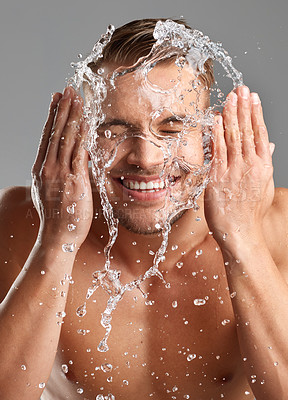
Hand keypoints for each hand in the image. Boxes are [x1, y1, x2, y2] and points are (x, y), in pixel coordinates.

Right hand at [31, 87, 92, 249]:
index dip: (52, 116)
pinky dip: (82, 137)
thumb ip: (59, 173)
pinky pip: (78, 154)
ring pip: (66, 139)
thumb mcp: (51, 191)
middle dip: (63, 109)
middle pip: (55, 132)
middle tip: (68, 90)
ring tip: (77, 98)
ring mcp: (60, 174)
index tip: (56, 99)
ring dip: (73, 117)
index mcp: (40, 169)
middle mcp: (48, 168)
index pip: (47, 136)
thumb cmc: (57, 217)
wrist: (57, 237)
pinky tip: (85, 123)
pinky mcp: (74, 181)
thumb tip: (73, 159)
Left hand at [204, 86, 274, 243]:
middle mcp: (250, 166)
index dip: (256, 114)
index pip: (260, 134)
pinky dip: (218, 134)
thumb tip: (270, 146)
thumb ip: (265, 164)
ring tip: (230, 97)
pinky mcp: (218, 177)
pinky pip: (218, 151)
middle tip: (241, 88)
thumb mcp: (264, 186)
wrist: (240, 232)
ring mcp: (234, 171)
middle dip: (243, 108)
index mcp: (264, 167)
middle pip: (247, 131)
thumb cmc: (251, 211)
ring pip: (233, 137)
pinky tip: (217, 119)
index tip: (253, 98)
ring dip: (231, 115)